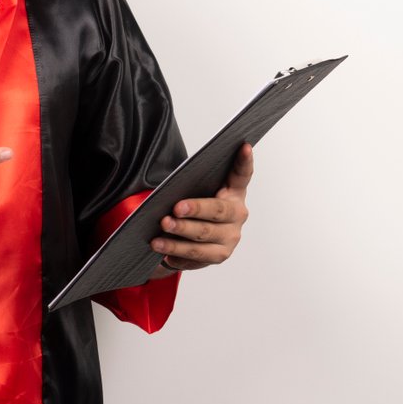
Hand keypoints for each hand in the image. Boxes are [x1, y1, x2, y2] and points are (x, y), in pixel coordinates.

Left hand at [151, 141, 252, 270]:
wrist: (195, 239)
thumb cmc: (195, 206)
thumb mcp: (198, 191)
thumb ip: (193, 183)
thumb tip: (172, 185)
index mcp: (234, 192)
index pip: (241, 174)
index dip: (244, 160)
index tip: (244, 145)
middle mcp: (237, 215)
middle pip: (217, 211)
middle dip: (195, 210)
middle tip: (175, 209)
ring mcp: (229, 238)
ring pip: (203, 238)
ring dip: (179, 238)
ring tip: (158, 235)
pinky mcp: (218, 257)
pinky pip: (195, 258)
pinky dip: (178, 255)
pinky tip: (164, 253)